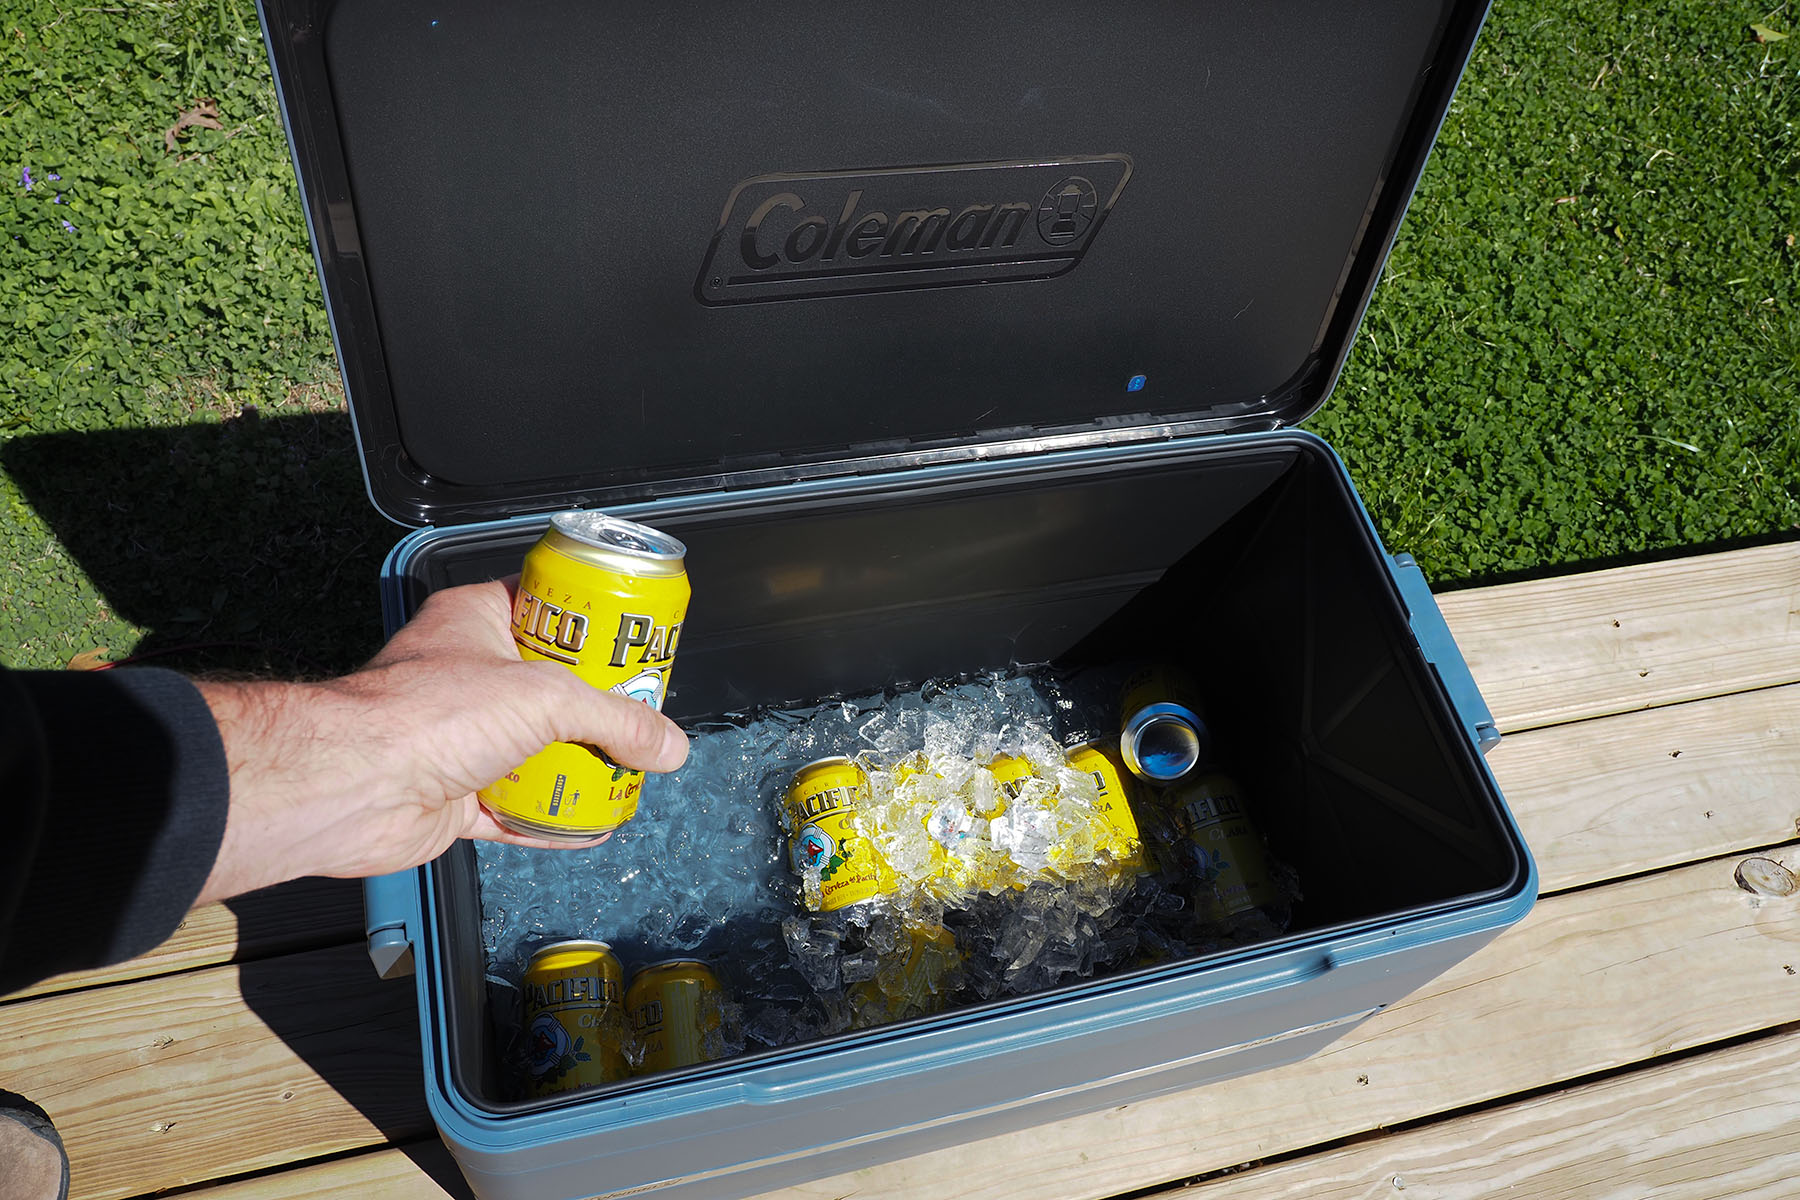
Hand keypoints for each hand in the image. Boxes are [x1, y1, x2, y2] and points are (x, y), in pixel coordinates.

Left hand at [193, 580, 687, 903]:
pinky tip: (591, 826)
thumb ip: (616, 721)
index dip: (592, 623)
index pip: (547, 606)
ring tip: (628, 772)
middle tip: (643, 717)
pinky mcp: (453, 795)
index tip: (635, 642)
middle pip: (548, 687)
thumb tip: (669, 747)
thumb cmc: (426, 714)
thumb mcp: (547, 699)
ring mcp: (457, 737)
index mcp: (478, 620)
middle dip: (596, 708)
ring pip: (533, 749)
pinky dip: (551, 820)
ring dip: (576, 766)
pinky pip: (514, 808)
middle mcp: (466, 674)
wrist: (354, 787)